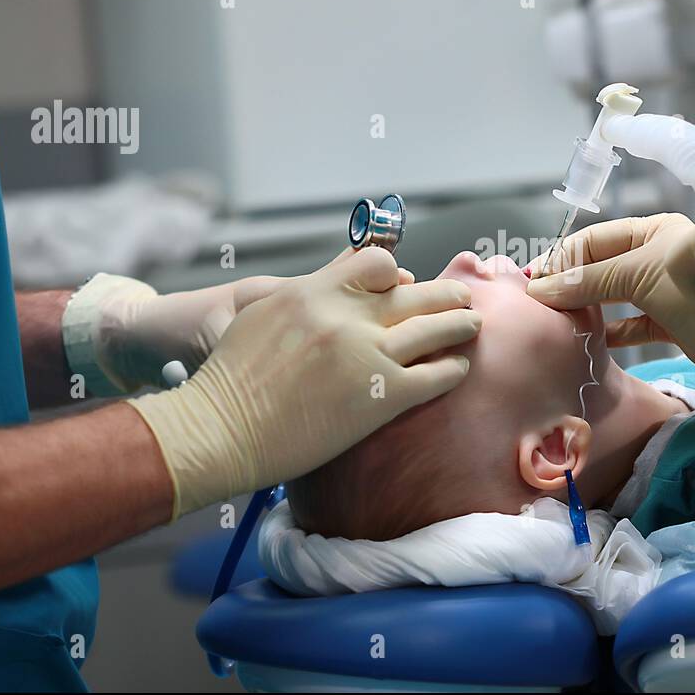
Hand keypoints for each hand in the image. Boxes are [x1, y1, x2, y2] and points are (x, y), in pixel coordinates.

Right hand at [127, 248, 478, 516]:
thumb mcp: (261, 314)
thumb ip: (307, 293)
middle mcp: (345, 317)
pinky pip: (434, 376)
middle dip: (445, 294)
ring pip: (434, 329)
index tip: (407, 284)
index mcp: (315, 292)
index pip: (378, 264)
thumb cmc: (232, 379)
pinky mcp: (380, 397)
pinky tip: (458, 368)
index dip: (399, 273)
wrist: (220, 430)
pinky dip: (452, 369)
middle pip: (416, 295)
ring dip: (460, 325)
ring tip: (474, 324)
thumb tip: (342, 279)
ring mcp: (366, 356)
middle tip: (462, 297)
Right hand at [527, 208, 694, 396]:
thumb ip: (589, 282)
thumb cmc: (694, 277)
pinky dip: (611, 336)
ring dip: (588, 313)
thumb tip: (542, 291)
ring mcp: (666, 296)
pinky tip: (588, 345)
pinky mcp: (677, 328)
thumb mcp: (636, 272)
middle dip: (570, 288)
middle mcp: (654, 261)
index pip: (592, 243)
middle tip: (536, 309)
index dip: (560, 261)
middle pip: (601, 272)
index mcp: (648, 234)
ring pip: (616, 302)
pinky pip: (634, 330)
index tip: (532, 285)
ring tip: (556, 327)